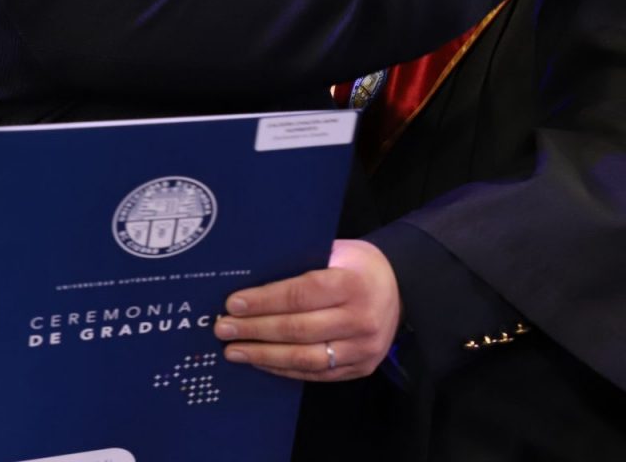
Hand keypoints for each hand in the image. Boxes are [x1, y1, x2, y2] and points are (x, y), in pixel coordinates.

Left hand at [215, 239, 400, 381]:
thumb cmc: (357, 266)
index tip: (233, 304)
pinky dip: (284, 368)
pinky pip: (316, 373)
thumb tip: (249, 277)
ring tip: (235, 351)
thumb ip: (301, 264)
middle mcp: (360, 319)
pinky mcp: (360, 368)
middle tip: (224, 329)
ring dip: (264, 356)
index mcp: (353, 283)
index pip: (300, 294)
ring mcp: (362, 348)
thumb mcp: (335, 252)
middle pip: (298, 329)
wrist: (401, 288)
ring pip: (305, 357)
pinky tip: (261, 361)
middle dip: (255, 330)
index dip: (264, 301)